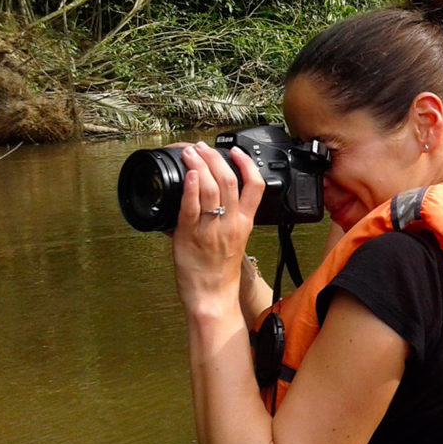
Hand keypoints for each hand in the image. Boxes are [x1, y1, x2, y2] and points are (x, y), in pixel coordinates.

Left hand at [170, 143, 263, 315]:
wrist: (212, 296)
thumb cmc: (220, 273)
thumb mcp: (232, 241)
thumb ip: (223, 219)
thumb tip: (205, 200)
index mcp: (244, 223)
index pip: (255, 186)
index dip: (247, 164)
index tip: (237, 151)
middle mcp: (231, 223)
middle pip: (229, 181)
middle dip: (215, 158)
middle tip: (203, 147)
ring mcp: (211, 228)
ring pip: (211, 188)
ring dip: (199, 166)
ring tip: (190, 154)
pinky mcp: (190, 235)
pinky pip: (191, 207)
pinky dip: (190, 187)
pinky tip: (188, 175)